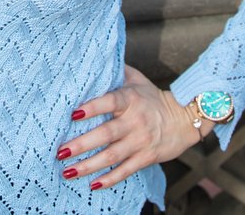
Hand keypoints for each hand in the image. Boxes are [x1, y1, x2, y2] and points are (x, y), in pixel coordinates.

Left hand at [58, 65, 205, 191]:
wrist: (184, 119)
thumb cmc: (153, 97)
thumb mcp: (137, 80)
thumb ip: (117, 72)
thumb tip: (94, 59)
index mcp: (131, 99)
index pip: (110, 102)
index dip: (92, 108)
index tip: (73, 114)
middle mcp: (135, 121)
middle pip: (106, 134)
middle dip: (81, 144)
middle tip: (60, 151)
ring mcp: (140, 141)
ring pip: (112, 156)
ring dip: (88, 166)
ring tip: (67, 172)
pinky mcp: (146, 157)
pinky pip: (125, 170)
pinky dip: (110, 179)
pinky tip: (93, 185)